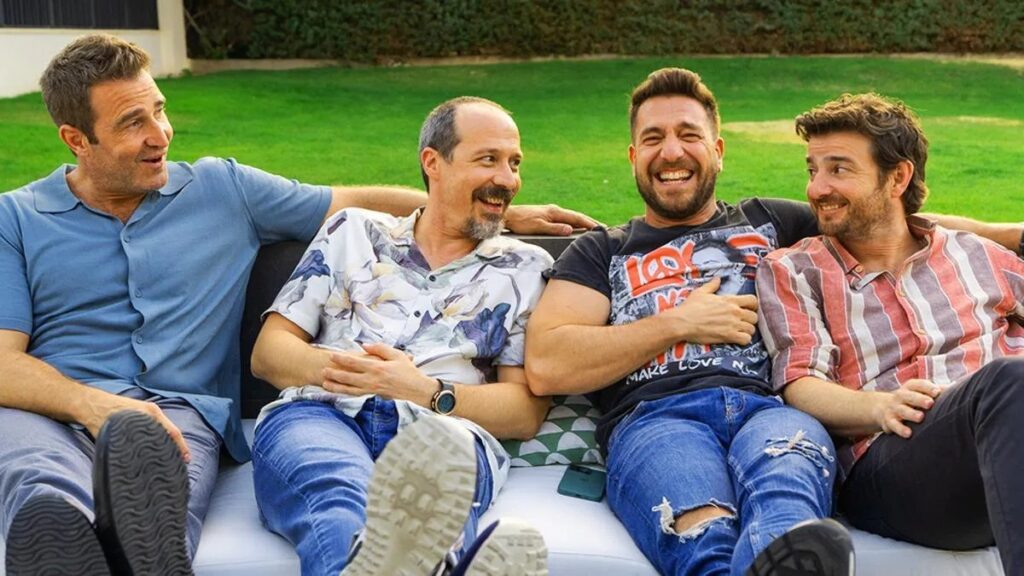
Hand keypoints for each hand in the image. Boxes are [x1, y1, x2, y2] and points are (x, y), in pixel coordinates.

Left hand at [80, 390, 190, 461]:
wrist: (87, 404)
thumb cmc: (99, 419)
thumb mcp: (117, 435)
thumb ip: (132, 445)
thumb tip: (142, 464)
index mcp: (150, 414)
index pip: (172, 432)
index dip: (181, 447)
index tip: (186, 460)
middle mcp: (151, 411)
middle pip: (170, 430)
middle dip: (177, 446)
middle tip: (181, 462)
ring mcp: (145, 411)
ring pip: (162, 429)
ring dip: (167, 442)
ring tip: (171, 457)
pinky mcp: (139, 413)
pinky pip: (154, 427)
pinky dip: (159, 437)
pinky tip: (157, 447)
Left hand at [322, 343, 437, 407]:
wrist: (416, 389)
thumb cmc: (408, 370)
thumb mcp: (396, 354)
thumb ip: (379, 349)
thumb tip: (364, 346)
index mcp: (377, 368)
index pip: (355, 363)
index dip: (341, 359)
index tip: (331, 355)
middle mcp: (372, 380)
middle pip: (348, 377)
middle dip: (334, 373)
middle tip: (323, 370)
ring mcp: (372, 389)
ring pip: (350, 389)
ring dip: (336, 386)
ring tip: (325, 384)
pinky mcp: (374, 394)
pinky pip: (356, 394)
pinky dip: (346, 393)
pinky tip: (338, 391)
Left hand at [505, 204, 599, 235]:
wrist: (508, 216)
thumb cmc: (521, 222)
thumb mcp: (538, 226)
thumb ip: (554, 228)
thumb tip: (570, 229)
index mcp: (555, 212)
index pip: (576, 218)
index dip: (589, 223)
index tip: (600, 228)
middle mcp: (555, 210)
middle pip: (576, 217)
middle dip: (590, 222)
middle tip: (603, 228)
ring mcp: (551, 212)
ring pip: (571, 218)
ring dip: (582, 223)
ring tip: (592, 228)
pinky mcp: (547, 215)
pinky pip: (565, 219)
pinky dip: (573, 223)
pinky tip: (575, 228)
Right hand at [666, 277, 758, 344]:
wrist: (682, 322)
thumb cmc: (690, 307)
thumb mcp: (701, 292)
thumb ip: (712, 285)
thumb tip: (718, 278)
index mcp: (730, 300)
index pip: (753, 300)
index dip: (753, 305)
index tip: (747, 309)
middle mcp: (735, 312)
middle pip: (755, 317)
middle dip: (750, 320)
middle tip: (742, 322)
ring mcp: (733, 324)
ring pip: (752, 329)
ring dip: (747, 331)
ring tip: (739, 331)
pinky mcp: (728, 336)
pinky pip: (746, 340)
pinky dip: (743, 340)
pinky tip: (736, 339)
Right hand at [871, 379, 941, 437]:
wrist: (883, 408)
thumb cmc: (911, 400)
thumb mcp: (921, 392)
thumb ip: (937, 390)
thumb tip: (958, 388)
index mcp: (910, 387)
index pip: (918, 384)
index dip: (927, 387)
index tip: (937, 392)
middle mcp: (900, 396)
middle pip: (909, 396)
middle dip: (919, 399)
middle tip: (929, 403)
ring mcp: (894, 408)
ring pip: (902, 410)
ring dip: (910, 413)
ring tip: (920, 417)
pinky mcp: (889, 421)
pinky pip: (893, 424)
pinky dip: (900, 429)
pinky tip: (908, 433)